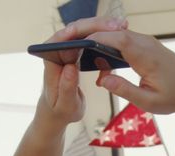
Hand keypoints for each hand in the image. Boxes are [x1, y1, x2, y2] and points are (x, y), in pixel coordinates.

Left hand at [35, 17, 128, 133]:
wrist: (59, 110)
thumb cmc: (60, 110)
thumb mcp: (65, 104)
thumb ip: (66, 87)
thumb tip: (70, 67)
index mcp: (51, 61)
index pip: (60, 39)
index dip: (78, 31)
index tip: (96, 31)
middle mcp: (58, 51)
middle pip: (76, 30)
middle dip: (96, 25)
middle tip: (118, 26)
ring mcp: (68, 50)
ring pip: (85, 32)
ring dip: (104, 28)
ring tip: (122, 26)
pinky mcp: (78, 52)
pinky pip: (91, 39)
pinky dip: (105, 36)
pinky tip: (120, 35)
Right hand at [87, 30, 174, 114]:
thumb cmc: (174, 97)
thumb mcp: (148, 102)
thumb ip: (125, 90)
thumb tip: (103, 80)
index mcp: (147, 56)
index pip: (118, 38)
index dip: (98, 39)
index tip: (80, 45)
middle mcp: (147, 44)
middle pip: (115, 33)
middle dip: (95, 39)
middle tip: (77, 51)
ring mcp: (148, 42)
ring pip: (119, 36)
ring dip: (103, 44)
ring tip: (91, 62)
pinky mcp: (148, 45)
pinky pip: (126, 41)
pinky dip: (113, 47)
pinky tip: (106, 64)